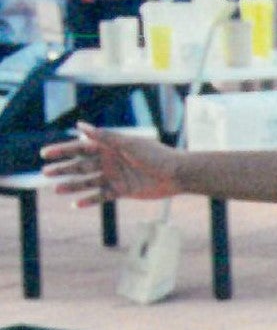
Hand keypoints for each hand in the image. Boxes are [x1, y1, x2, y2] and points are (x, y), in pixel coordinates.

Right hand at [42, 124, 182, 205]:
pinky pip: (101, 196)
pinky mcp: (122, 191)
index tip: (45, 154)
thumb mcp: (127, 144)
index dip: (62, 150)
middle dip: (63, 169)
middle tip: (45, 173)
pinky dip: (89, 200)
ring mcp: (115, 176)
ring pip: (88, 182)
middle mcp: (109, 161)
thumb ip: (103, 136)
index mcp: (109, 146)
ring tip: (57, 190)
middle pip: (80, 165)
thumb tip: (79, 125)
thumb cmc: (154, 155)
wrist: (177, 174)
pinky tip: (76, 203)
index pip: (80, 147)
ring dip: (72, 185)